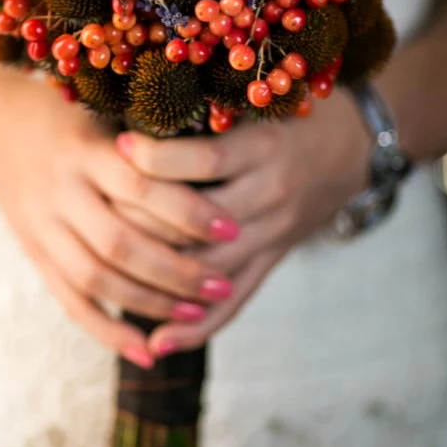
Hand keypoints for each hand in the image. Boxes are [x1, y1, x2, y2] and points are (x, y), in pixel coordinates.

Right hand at [0, 74, 240, 366]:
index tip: (232, 227)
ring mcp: (41, 227)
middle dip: (176, 269)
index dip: (188, 212)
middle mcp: (60, 191)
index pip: (140, 187)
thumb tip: (222, 168)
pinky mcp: (34, 253)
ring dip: (150, 303)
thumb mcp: (106, 111)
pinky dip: (107, 332)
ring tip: (198, 312)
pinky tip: (145, 352)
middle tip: (224, 283)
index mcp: (84, 150)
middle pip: (120, 242)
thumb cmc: (68, 115)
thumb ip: (150, 144)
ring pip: (96, 278)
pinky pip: (70, 301)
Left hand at [115, 87, 370, 356]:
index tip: (118, 146)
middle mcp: (272, 194)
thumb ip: (208, 115)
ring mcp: (275, 234)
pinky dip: (196, 326)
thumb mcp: (257, 104)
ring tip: (108, 282)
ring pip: (210, 269)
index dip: (158, 159)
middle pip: (200, 225)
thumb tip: (135, 122)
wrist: (352, 145)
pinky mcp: (274, 260)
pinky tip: (158, 341)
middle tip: (95, 220)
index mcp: (265, 148)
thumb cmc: (289, 114)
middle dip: (145, 226)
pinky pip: (236, 302)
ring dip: (160, 282)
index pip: (204, 161)